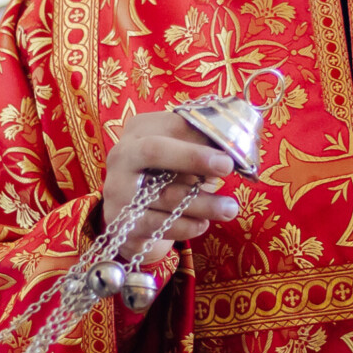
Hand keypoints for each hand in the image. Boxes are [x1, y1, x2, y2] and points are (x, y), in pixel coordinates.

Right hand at [100, 111, 239, 245]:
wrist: (132, 216)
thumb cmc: (163, 176)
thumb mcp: (177, 155)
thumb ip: (198, 146)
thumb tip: (234, 145)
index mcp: (138, 133)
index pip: (169, 126)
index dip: (200, 135)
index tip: (229, 147)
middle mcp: (122, 158)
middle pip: (154, 151)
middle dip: (192, 157)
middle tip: (226, 165)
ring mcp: (118, 192)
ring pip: (164, 195)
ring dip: (203, 203)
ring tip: (229, 208)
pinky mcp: (122, 224)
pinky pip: (158, 225)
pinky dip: (185, 226)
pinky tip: (202, 224)